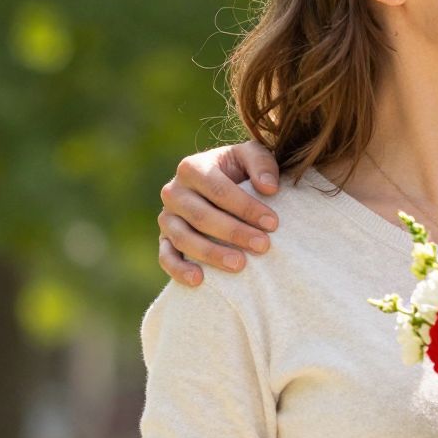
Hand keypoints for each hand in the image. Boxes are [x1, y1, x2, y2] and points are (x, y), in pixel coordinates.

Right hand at [158, 141, 282, 284]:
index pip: (219, 191)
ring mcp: (166, 217)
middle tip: (263, 246)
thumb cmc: (241, 170)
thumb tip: (268, 188)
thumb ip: (262, 164)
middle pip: (202, 216)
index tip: (273, 223)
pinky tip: (199, 280)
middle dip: (234, 233)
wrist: (225, 184)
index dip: (246, 208)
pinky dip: (179, 269)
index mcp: (192, 168)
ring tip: (240, 265)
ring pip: (183, 238)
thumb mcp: (253, 156)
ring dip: (211, 253)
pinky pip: (166, 256)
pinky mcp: (165, 239)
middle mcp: (174, 192)